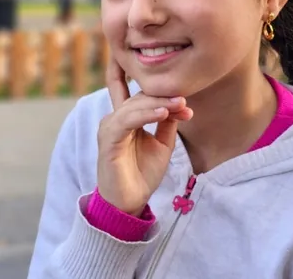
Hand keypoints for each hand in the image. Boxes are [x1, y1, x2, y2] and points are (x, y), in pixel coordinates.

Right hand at [97, 57, 192, 216]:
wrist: (129, 202)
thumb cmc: (143, 172)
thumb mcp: (162, 144)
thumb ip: (168, 123)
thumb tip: (181, 104)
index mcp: (126, 117)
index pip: (137, 91)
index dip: (158, 89)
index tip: (184, 99)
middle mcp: (115, 118)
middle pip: (140, 96)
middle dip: (164, 97)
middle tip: (184, 101)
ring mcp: (110, 127)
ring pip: (134, 105)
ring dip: (158, 103)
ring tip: (179, 104)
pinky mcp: (108, 139)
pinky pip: (127, 121)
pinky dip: (145, 114)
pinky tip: (162, 114)